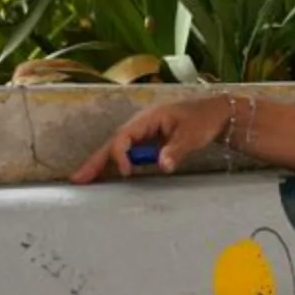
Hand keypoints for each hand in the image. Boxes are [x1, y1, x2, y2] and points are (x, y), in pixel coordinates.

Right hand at [70, 95, 231, 182]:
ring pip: (117, 148)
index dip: (121, 155)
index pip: (124, 136)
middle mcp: (141, 124)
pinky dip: (115, 163)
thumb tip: (162, 166)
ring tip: (83, 179)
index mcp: (148, 118)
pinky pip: (127, 153)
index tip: (127, 172)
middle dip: (96, 160)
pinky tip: (105, 176)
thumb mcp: (192, 135)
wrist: (216, 114)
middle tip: (77, 179)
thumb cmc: (204, 120)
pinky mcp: (148, 141)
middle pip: (113, 142)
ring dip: (101, 163)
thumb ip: (176, 150)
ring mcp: (143, 132)